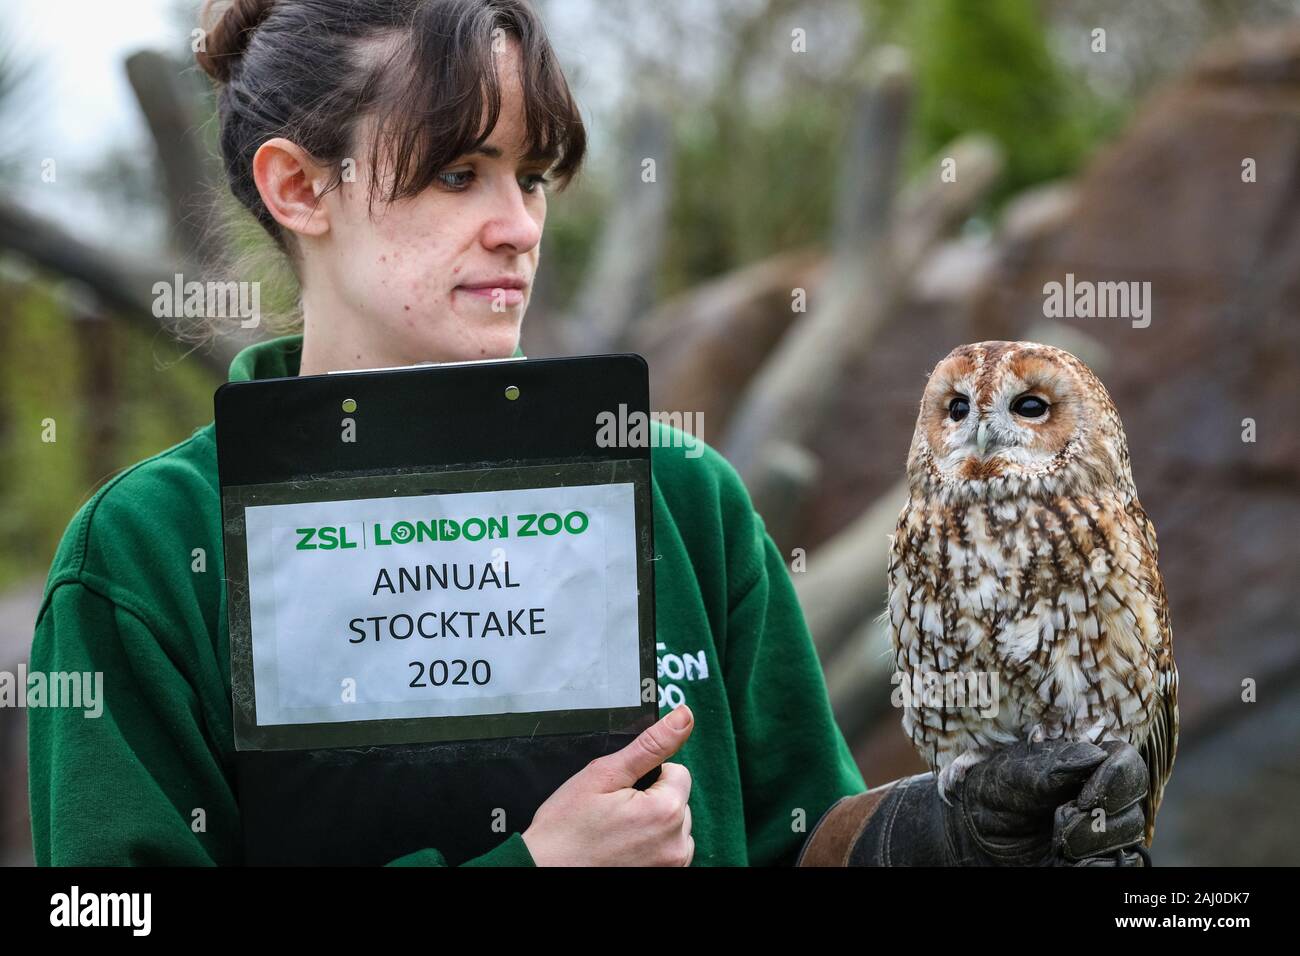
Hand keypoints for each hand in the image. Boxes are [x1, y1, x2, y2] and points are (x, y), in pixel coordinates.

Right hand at [521, 704, 694, 865]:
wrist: (542, 871)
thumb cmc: (566, 828)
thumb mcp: (604, 774)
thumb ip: (651, 744)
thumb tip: (684, 715)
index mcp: (666, 811)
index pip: (677, 773)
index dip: (646, 776)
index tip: (619, 793)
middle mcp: (676, 844)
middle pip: (676, 801)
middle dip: (650, 801)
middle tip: (613, 814)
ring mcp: (672, 866)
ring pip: (674, 827)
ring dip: (652, 825)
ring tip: (616, 834)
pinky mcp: (664, 878)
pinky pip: (668, 851)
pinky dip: (651, 847)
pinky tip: (623, 850)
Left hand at [819, 737, 1150, 865]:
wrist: (967, 837)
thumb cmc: (987, 794)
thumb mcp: (1011, 773)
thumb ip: (1053, 764)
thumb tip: (1096, 752)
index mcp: (1084, 761)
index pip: (1127, 761)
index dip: (1114, 779)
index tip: (1082, 799)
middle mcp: (1100, 792)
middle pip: (1134, 802)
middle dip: (1097, 817)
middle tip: (1059, 823)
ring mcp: (1102, 826)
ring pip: (1127, 836)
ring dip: (1091, 843)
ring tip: (1055, 843)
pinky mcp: (1096, 857)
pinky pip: (1117, 865)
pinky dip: (1092, 865)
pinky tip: (1064, 861)